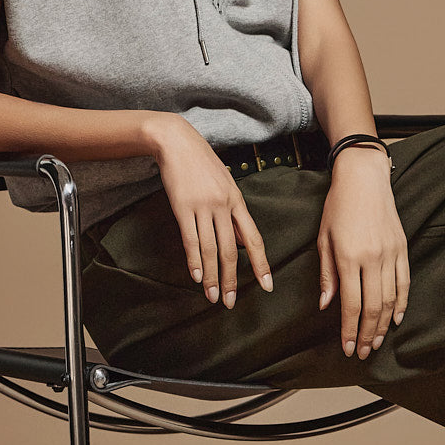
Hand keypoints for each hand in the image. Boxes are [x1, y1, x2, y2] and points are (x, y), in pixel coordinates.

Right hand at [148, 114, 273, 307]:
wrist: (177, 141)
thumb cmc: (201, 163)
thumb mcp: (224, 183)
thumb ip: (232, 212)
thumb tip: (240, 240)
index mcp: (237, 201)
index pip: (253, 239)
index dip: (261, 264)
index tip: (266, 286)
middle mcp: (224, 206)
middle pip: (232, 250)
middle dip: (232, 279)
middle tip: (229, 302)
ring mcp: (203, 206)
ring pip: (211, 249)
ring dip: (211, 276)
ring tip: (212, 297)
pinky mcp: (183, 207)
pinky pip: (191, 239)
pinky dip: (194, 260)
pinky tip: (196, 276)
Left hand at [316, 146, 409, 358]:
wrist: (364, 178)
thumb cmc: (337, 206)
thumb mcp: (324, 238)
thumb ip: (327, 273)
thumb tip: (326, 305)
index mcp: (349, 257)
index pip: (351, 304)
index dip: (350, 330)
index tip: (347, 348)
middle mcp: (372, 258)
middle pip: (373, 307)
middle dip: (367, 334)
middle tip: (362, 352)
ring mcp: (390, 253)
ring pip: (390, 299)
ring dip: (383, 324)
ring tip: (376, 342)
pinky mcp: (402, 248)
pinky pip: (404, 282)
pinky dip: (401, 304)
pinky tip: (396, 319)